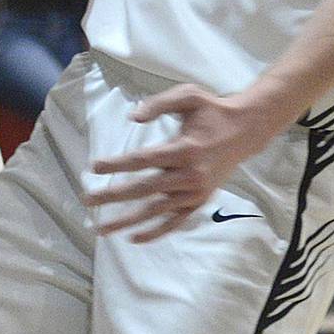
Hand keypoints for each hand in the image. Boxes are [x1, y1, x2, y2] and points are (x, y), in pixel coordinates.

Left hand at [84, 84, 276, 242]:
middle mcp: (190, 176)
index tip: (94, 167)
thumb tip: (133, 117)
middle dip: (114, 196)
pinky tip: (134, 237)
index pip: (143, 160)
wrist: (245, 131)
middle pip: (145, 189)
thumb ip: (159, 104)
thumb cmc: (212, 110)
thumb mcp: (188, 95)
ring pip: (156, 211)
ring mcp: (195, 192)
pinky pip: (175, 221)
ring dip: (128, 221)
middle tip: (88, 200)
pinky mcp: (199, 202)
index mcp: (185, 149)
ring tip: (102, 228)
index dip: (117, 165)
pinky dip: (155, 231)